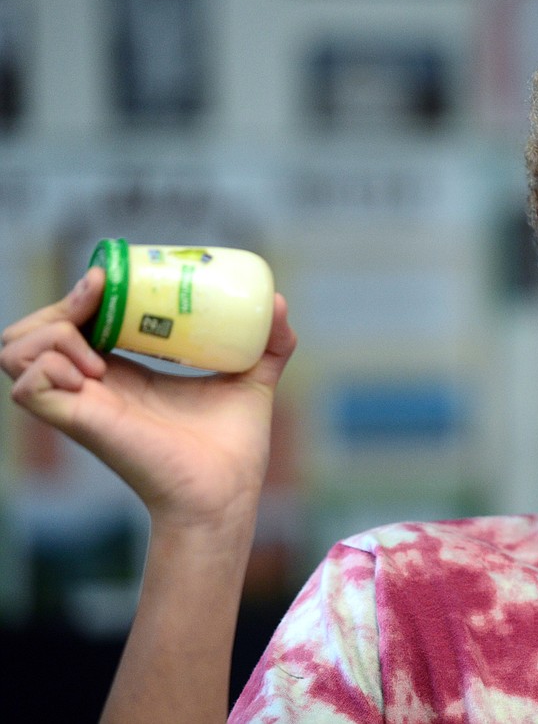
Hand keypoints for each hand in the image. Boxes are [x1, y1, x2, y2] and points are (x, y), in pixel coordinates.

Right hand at [1, 266, 297, 527]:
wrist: (228, 491)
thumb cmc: (233, 447)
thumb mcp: (253, 379)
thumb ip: (271, 343)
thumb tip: (279, 302)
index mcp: (124, 372)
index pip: (78, 321)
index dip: (83, 294)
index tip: (111, 278)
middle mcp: (93, 385)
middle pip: (34, 331)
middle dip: (61, 303)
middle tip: (100, 299)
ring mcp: (80, 403)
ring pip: (17, 350)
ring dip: (49, 333)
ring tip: (98, 352)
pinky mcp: (78, 422)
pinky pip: (28, 385)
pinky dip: (48, 367)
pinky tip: (91, 374)